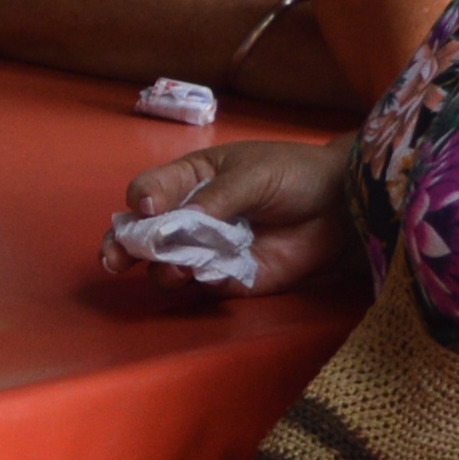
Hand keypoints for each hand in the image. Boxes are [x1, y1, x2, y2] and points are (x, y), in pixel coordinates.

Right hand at [118, 133, 351, 293]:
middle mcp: (192, 216)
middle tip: (114, 260)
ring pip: (168, 264)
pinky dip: (198, 283)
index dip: (141, 202)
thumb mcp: (252, 175)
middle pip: (145, 234)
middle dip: (124, 246)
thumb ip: (212, 199)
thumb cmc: (295, 175)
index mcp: (191, 180)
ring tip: (173, 271)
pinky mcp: (233, 277)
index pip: (149, 191)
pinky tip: (203, 278)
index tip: (145, 210)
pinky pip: (204, 284)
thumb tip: (169, 220)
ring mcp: (210, 249)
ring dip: (162, 269)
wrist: (344, 208)